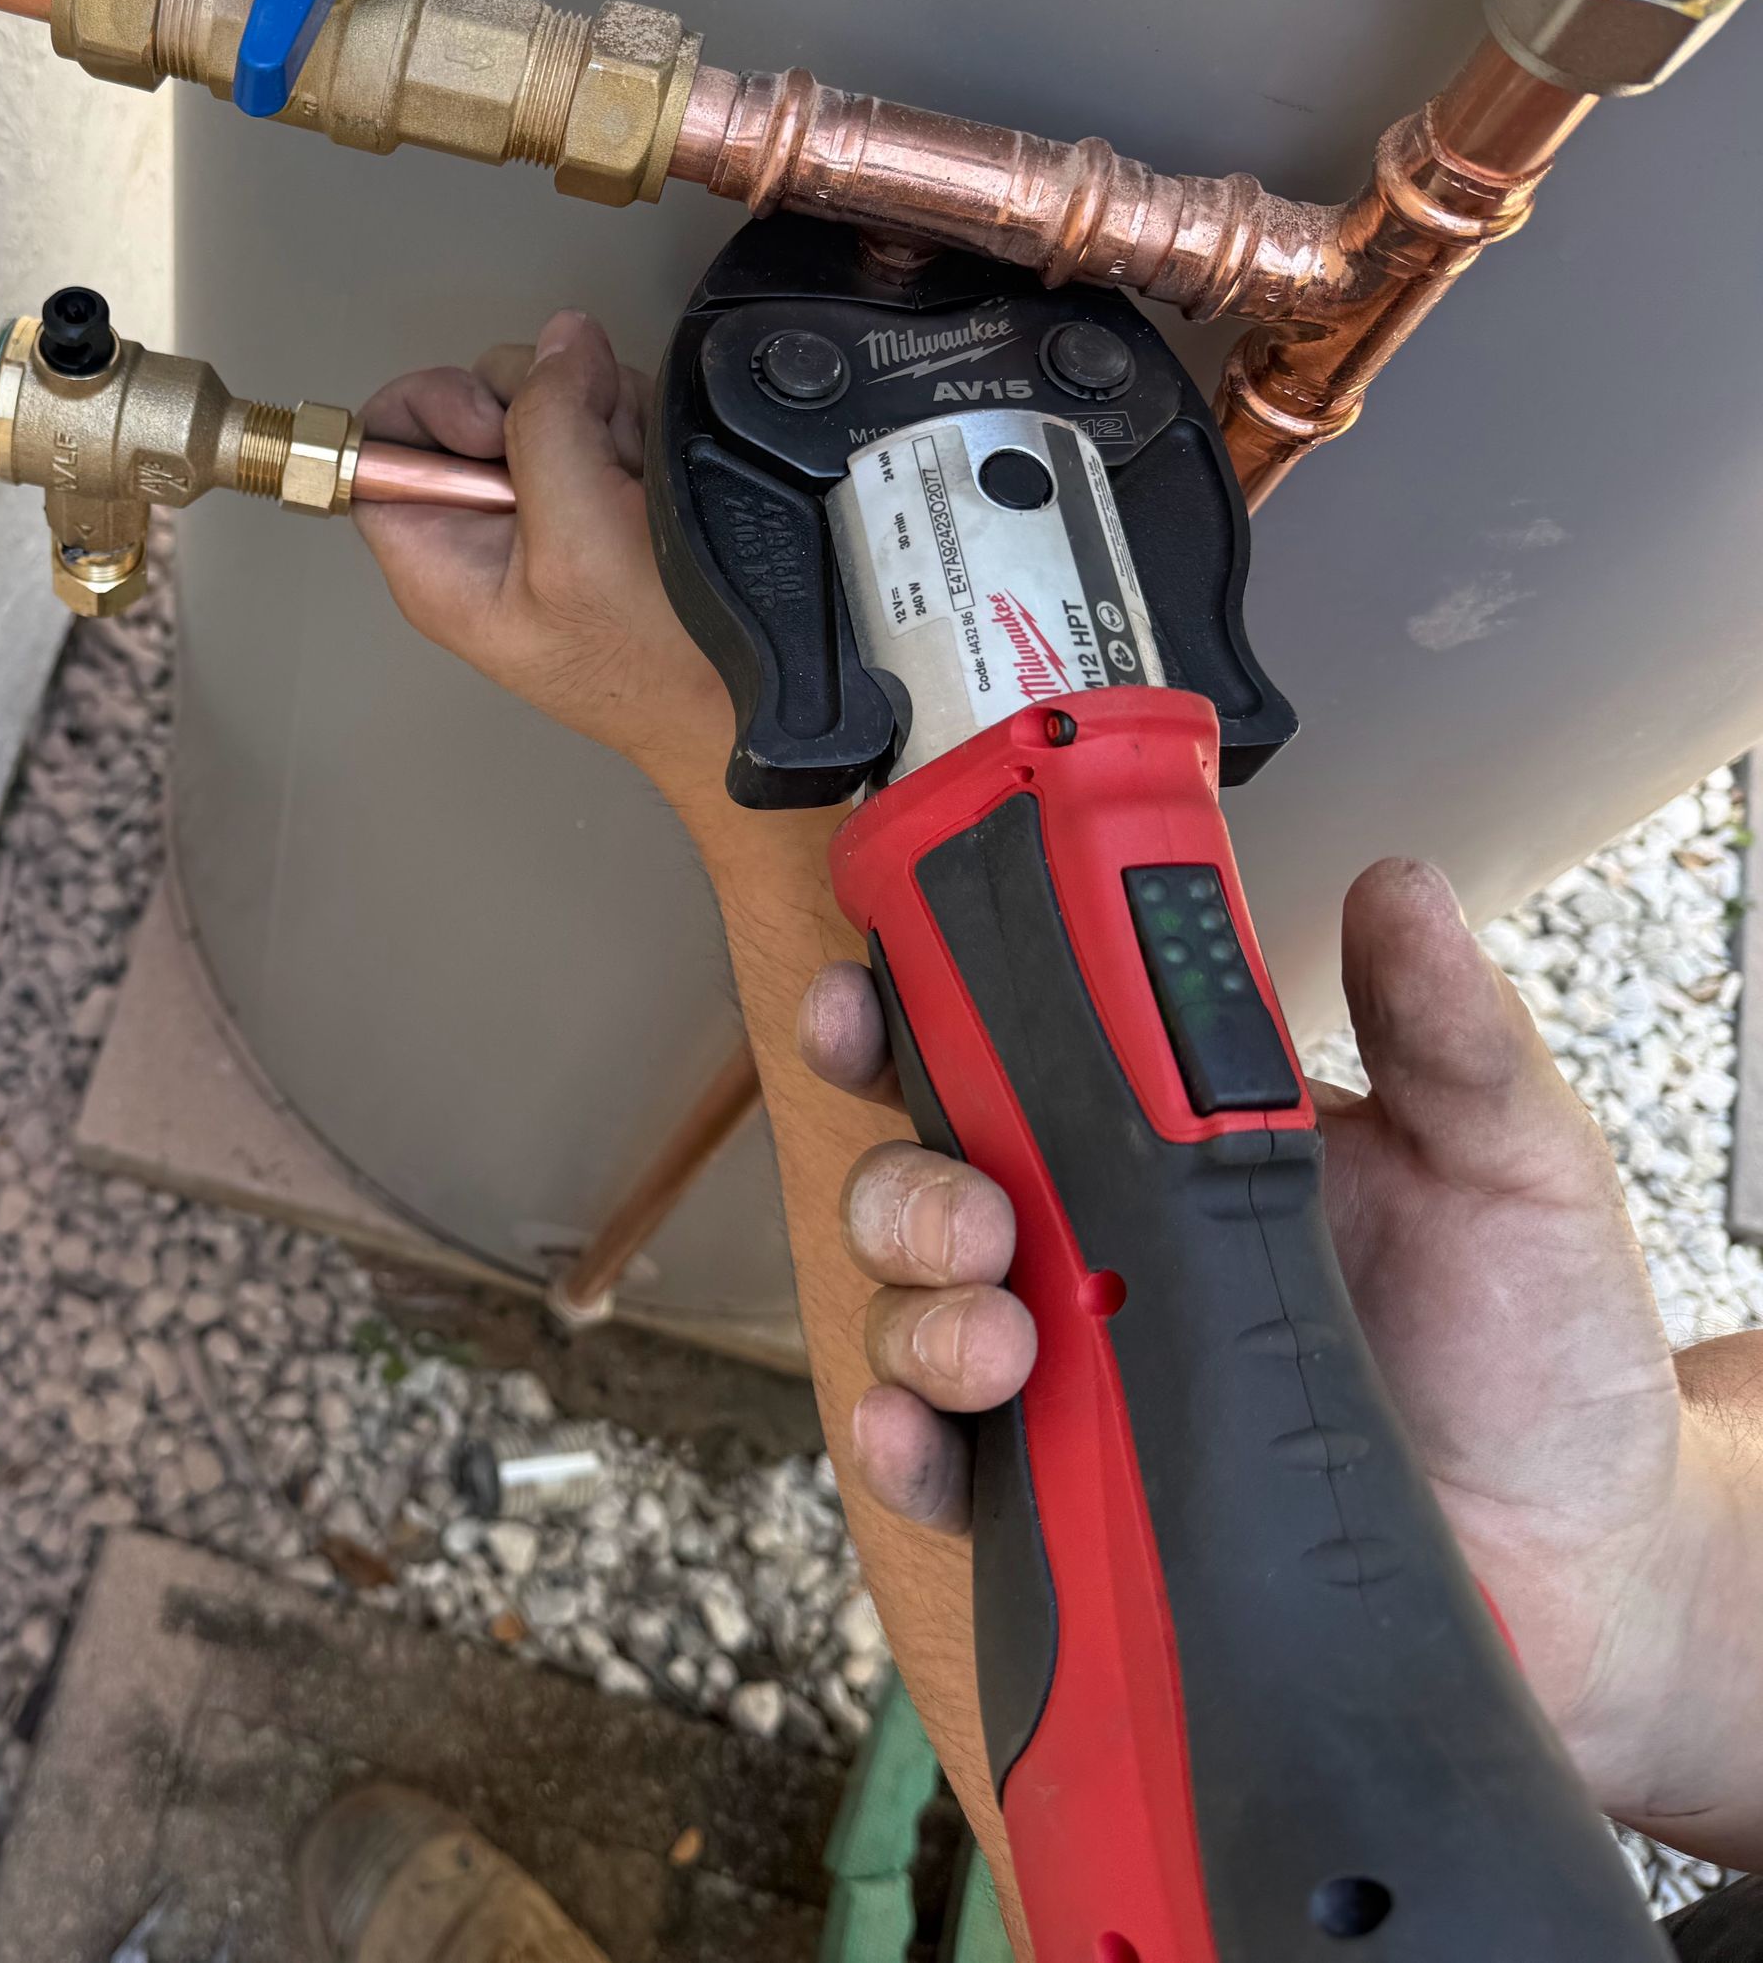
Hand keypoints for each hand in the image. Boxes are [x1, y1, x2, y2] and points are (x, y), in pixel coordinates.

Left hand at [355, 311, 733, 814]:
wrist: (744, 703)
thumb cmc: (658, 667)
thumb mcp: (580, 542)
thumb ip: (552, 425)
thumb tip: (563, 341)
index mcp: (442, 556)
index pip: (383, 442)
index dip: (432, 409)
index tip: (492, 428)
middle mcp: (487, 528)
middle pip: (475, 401)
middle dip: (545, 406)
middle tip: (596, 465)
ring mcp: (552, 509)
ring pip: (552, 399)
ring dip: (608, 418)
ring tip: (640, 485)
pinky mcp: (608, 498)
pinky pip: (610, 419)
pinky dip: (642, 431)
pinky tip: (660, 482)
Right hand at [799, 857, 1707, 1815]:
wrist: (1585, 1565)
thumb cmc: (1540, 1353)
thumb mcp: (1509, 1165)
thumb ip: (1448, 1035)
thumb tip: (1401, 887)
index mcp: (1177, 1139)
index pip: (1008, 1047)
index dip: (908, 1007)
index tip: (867, 988)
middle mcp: (1104, 1246)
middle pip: (926, 1179)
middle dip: (908, 1185)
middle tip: (979, 1215)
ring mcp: (1081, 1374)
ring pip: (915, 1314)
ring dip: (918, 1315)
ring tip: (1001, 1341)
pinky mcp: (1076, 1498)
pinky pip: (945, 1470)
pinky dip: (905, 1448)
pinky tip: (926, 1436)